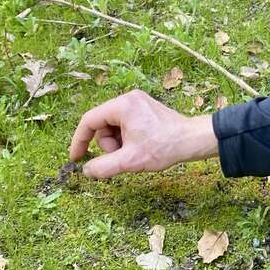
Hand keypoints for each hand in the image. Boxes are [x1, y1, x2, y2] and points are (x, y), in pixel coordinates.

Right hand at [69, 90, 218, 177]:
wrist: (192, 140)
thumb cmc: (164, 147)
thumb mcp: (129, 161)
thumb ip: (103, 167)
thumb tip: (86, 170)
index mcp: (123, 105)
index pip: (89, 120)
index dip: (79, 141)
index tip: (76, 158)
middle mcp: (128, 99)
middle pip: (102, 124)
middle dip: (107, 144)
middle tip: (122, 157)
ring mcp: (137, 102)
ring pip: (113, 126)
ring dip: (117, 143)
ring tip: (133, 153)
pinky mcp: (144, 108)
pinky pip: (124, 124)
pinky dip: (126, 138)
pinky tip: (139, 148)